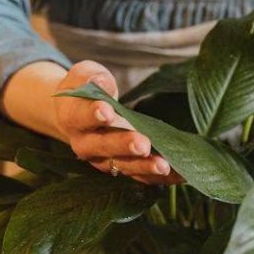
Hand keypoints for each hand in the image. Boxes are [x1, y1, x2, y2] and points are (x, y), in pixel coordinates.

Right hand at [54, 61, 179, 184]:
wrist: (78, 116)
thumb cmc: (86, 91)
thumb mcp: (85, 75)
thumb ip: (93, 78)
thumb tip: (102, 82)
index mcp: (73, 118)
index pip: (80, 117)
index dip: (92, 114)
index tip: (107, 111)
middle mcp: (86, 144)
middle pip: (104, 147)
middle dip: (125, 145)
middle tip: (143, 144)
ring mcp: (104, 160)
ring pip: (124, 166)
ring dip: (145, 167)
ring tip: (164, 165)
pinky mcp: (123, 168)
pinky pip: (141, 176)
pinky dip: (160, 177)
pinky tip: (181, 174)